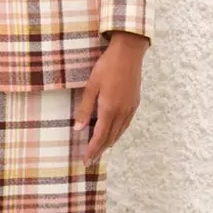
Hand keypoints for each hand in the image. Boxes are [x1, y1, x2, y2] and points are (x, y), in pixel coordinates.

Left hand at [73, 31, 147, 164]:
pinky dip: (118, 133)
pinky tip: (113, 133)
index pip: (100, 137)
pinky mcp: (135, 103)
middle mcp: (122, 112)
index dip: (92, 150)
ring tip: (100, 150)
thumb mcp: (91, 86)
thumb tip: (78, 128)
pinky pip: (126, 124)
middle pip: (110, 138)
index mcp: (109, 109)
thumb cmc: (107, 66)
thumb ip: (85, 109)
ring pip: (119, 132)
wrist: (129, 52)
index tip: (86, 160)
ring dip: (109, 142)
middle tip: (91, 160)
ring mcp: (130, 108)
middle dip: (100, 150)